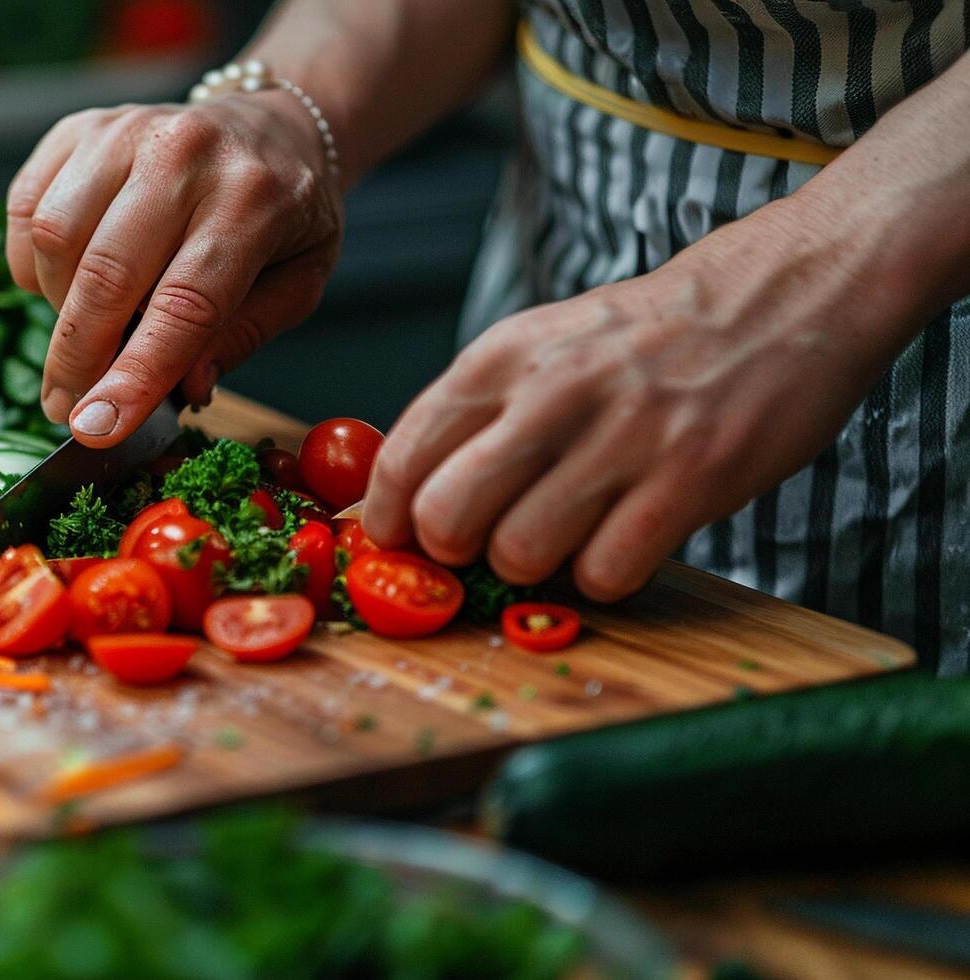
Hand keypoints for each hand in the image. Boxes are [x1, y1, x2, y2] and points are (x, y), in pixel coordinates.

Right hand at [6, 93, 342, 445]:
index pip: (185, 304)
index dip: (135, 375)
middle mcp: (184, 153)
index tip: (97, 429)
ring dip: (58, 308)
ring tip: (87, 331)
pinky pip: (26, 209)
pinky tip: (69, 280)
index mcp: (254, 198)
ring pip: (54, 239)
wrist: (272, 125)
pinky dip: (34, 263)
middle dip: (77, 360)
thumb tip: (184, 388)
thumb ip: (241, 337)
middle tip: (69, 410)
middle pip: (106, 274)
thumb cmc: (284, 214)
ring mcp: (125, 131)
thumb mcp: (298, 283)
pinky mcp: (80, 128)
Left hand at [359, 202, 906, 600]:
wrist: (780, 297)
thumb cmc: (645, 336)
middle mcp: (550, 393)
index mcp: (500, 358)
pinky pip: (603, 573)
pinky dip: (602, 578)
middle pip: (446, 518)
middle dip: (454, 551)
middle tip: (484, 544)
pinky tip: (619, 543)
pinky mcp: (687, 480)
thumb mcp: (540, 344)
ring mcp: (621, 437)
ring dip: (533, 568)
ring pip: (519, 554)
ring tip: (564, 537)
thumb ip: (477, 412)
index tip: (400, 540)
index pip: (402, 458)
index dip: (389, 519)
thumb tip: (406, 498)